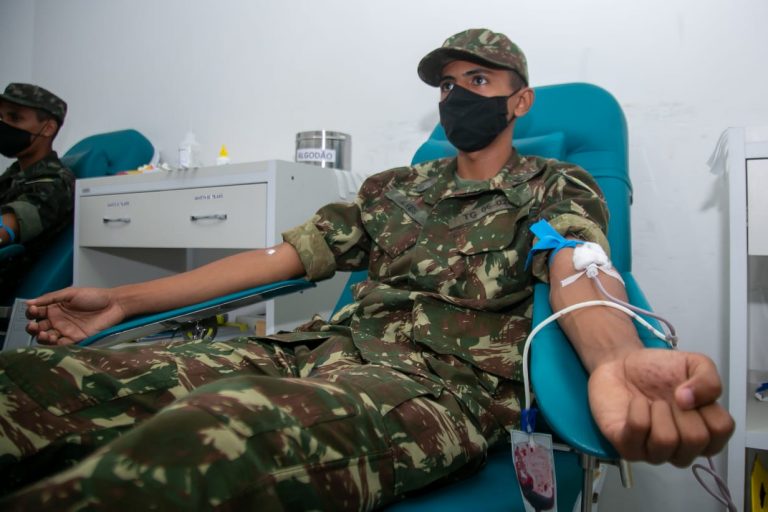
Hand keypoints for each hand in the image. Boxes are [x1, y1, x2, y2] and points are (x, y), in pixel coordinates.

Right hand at [25, 287, 126, 344]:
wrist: (113, 305)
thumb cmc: (93, 296)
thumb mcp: (70, 293)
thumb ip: (50, 298)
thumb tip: (28, 302)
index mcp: (55, 308)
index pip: (37, 313)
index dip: (31, 313)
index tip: (33, 311)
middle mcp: (58, 320)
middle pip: (39, 327)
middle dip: (32, 328)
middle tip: (34, 326)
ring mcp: (66, 331)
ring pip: (48, 338)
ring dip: (42, 338)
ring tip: (44, 333)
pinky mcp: (76, 339)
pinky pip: (62, 345)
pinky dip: (55, 344)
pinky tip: (55, 339)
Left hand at [588, 348, 733, 466]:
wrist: (621, 364)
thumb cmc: (659, 371)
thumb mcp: (694, 365)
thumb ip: (708, 379)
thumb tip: (690, 400)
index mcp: (703, 432)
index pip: (721, 431)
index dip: (707, 407)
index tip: (691, 395)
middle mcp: (681, 448)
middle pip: (696, 439)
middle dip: (682, 410)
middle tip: (669, 399)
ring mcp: (654, 451)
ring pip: (666, 441)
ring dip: (659, 411)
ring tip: (653, 402)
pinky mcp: (627, 447)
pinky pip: (637, 430)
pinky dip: (637, 408)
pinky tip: (636, 404)